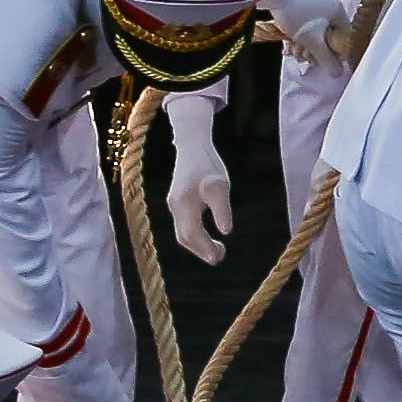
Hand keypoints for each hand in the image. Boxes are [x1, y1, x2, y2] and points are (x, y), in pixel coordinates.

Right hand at [160, 88, 236, 263]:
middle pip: (184, 237)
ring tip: (219, 249)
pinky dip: (195, 234)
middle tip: (220, 257)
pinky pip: (183, 224)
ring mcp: (174, 204)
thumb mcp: (220, 185)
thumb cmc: (208, 164)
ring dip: (199, 244)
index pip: (191, 234)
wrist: (192, 144)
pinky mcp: (177, 200)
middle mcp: (175, 206)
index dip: (204, 248)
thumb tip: (227, 231)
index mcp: (184, 204)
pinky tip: (209, 235)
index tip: (217, 258)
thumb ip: (222, 209)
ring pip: (182, 232)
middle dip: (201, 250)